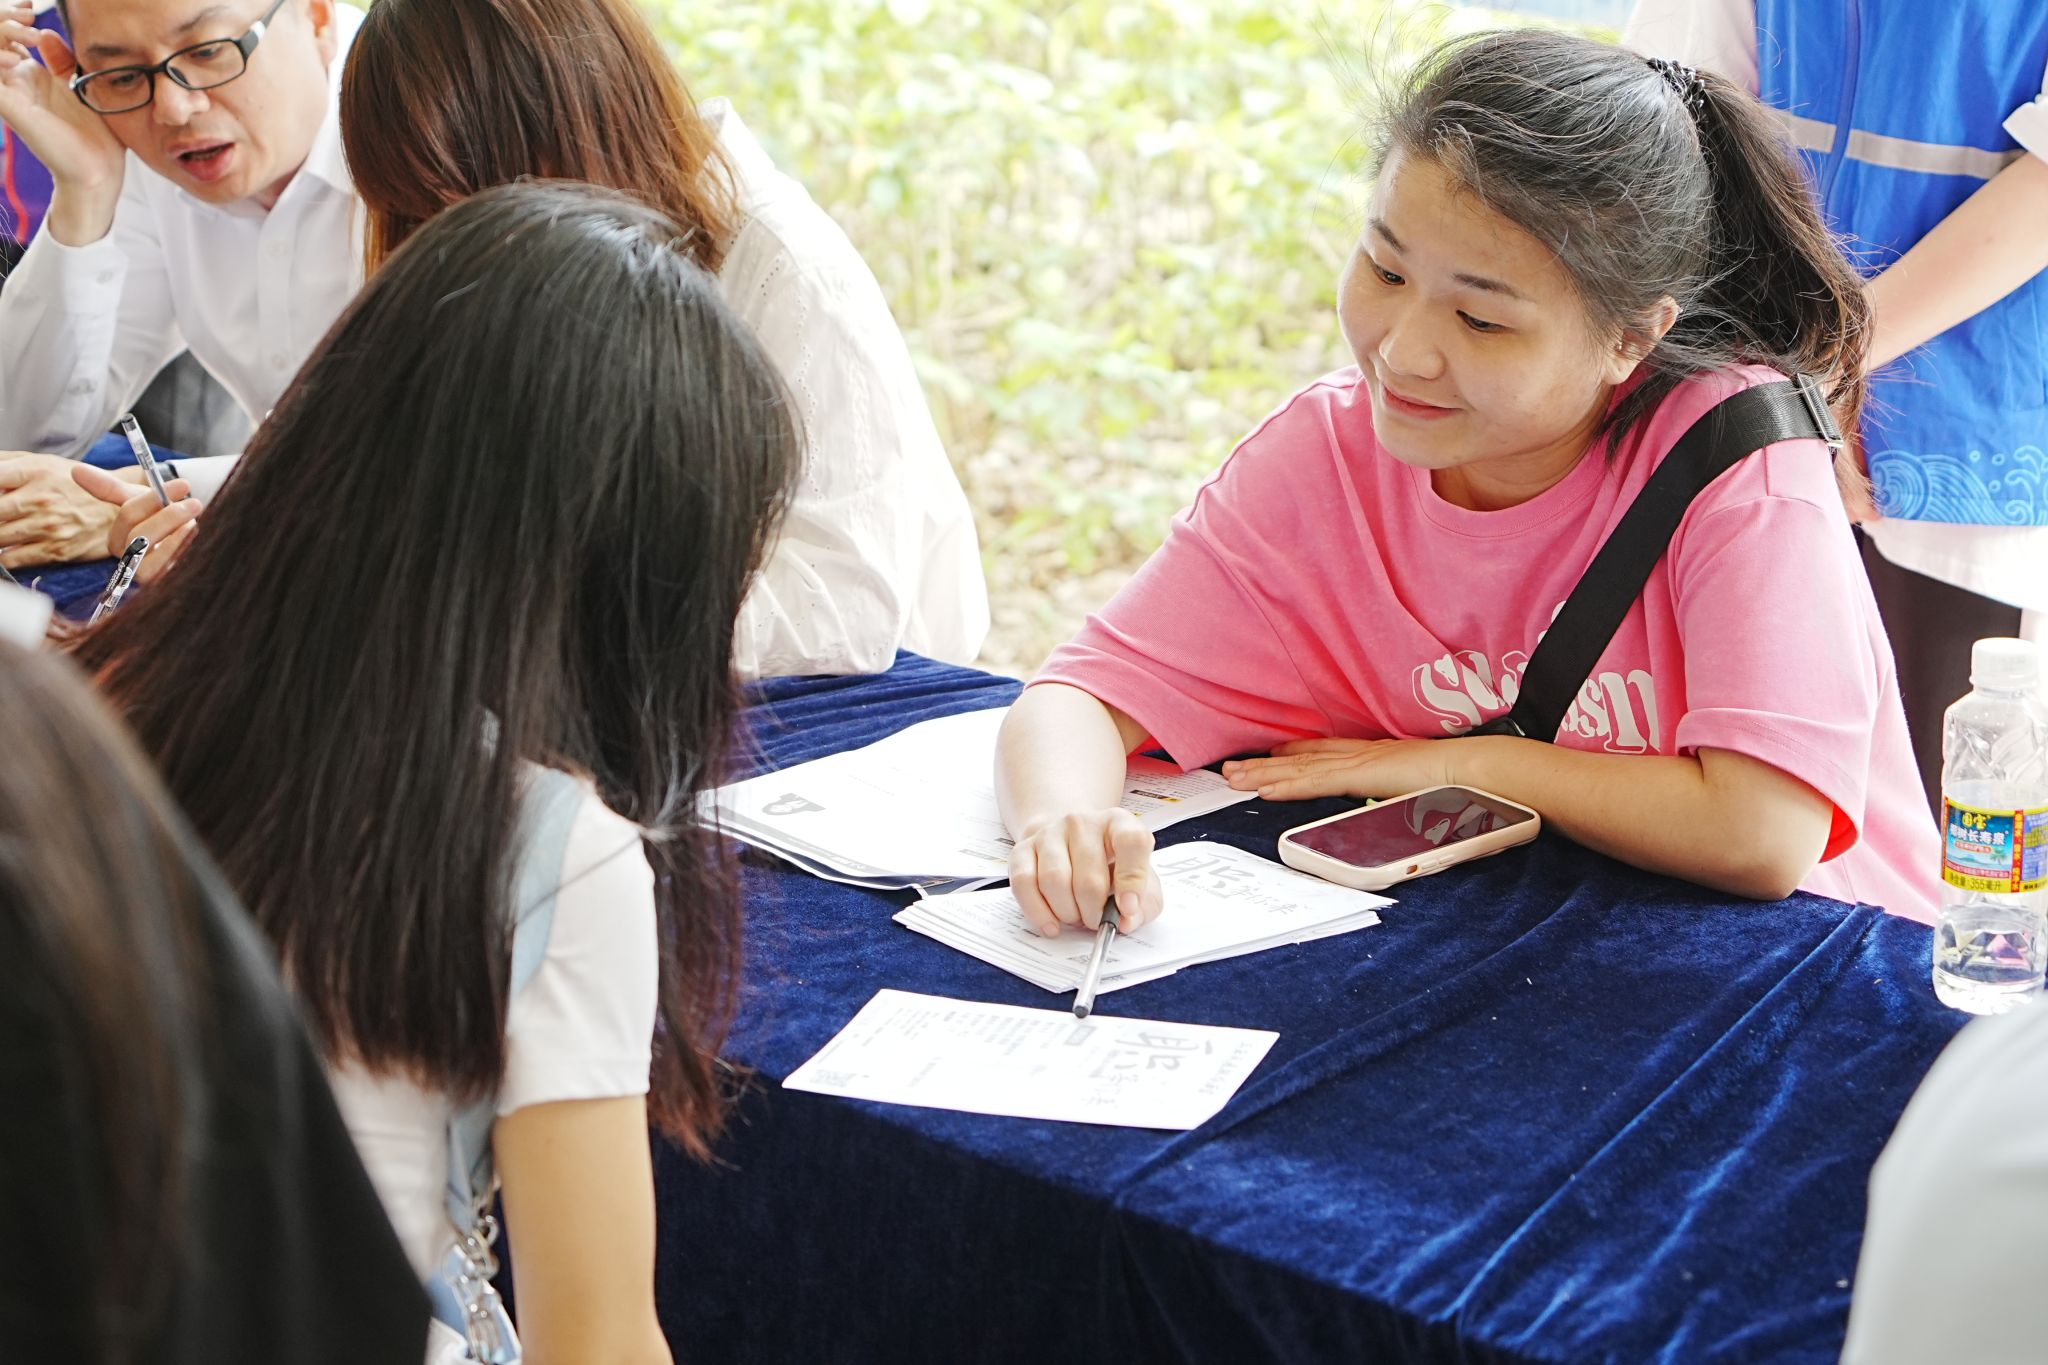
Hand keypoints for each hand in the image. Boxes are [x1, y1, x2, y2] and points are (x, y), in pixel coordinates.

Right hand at [0, 6, 125, 240]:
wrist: (100, 171)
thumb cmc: (97, 134)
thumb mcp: (81, 85)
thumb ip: (63, 60)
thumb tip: (46, 33)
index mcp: (29, 74)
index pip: (5, 35)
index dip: (12, 17)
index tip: (32, 12)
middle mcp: (14, 81)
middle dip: (3, 18)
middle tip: (28, 17)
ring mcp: (9, 93)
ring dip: (0, 33)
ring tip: (26, 34)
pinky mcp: (9, 106)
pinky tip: (16, 57)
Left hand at [0, 454, 132, 567]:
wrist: (118, 510)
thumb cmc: (76, 486)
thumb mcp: (42, 462)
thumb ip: (5, 462)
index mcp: (34, 472)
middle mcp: (40, 499)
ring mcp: (48, 527)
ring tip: (1, 529)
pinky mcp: (55, 550)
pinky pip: (13, 560)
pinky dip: (2, 558)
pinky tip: (4, 550)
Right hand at [72, 463, 200, 582]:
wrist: (186, 541)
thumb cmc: (158, 519)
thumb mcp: (138, 501)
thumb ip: (109, 487)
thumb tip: (76, 469)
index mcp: (117, 539)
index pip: (128, 515)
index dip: (153, 498)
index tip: (183, 484)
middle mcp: (128, 560)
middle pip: (140, 537)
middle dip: (169, 517)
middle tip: (195, 503)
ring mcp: (146, 576)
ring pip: (153, 561)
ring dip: (177, 539)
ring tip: (194, 523)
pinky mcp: (164, 586)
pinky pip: (169, 575)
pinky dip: (183, 555)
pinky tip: (196, 541)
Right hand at [1008, 808, 1161, 938]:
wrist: (1070, 844)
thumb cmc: (1110, 867)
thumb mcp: (1141, 882)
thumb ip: (1145, 904)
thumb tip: (1126, 921)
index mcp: (1119, 823)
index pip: (1132, 841)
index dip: (1132, 879)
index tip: (1128, 909)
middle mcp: (1082, 822)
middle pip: (1089, 877)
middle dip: (1093, 912)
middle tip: (1096, 921)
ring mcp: (1049, 833)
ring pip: (1054, 882)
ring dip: (1067, 913)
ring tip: (1075, 916)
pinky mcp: (1022, 849)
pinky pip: (1024, 884)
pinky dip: (1038, 912)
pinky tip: (1052, 924)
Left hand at [1223, 737, 1456, 801]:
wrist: (1476, 768)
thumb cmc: (1460, 779)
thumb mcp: (1424, 785)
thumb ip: (1406, 792)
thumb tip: (1405, 805)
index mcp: (1378, 754)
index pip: (1328, 750)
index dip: (1297, 751)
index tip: (1273, 752)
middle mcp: (1363, 753)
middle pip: (1304, 758)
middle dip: (1266, 763)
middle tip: (1233, 768)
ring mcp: (1360, 762)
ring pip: (1301, 769)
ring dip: (1264, 774)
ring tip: (1233, 779)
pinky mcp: (1360, 775)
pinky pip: (1315, 782)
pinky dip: (1287, 786)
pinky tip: (1264, 789)